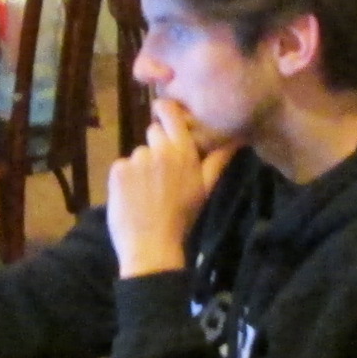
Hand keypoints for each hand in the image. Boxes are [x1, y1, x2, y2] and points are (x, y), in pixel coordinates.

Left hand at [105, 98, 235, 277]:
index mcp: (184, 151)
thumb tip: (238, 139)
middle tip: (161, 175)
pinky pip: (122, 166)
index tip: (164, 115)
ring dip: (141, 167)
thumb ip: (218, 160)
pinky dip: (125, 179)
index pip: (170, 114)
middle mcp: (160, 150)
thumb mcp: (205, 189)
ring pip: (138, 153)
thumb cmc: (183, 218)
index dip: (165, 111)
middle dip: (156, 147)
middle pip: (153, 133)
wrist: (152, 246)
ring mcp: (137, 159)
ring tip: (147, 192)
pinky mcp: (118, 170)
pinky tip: (132, 197)